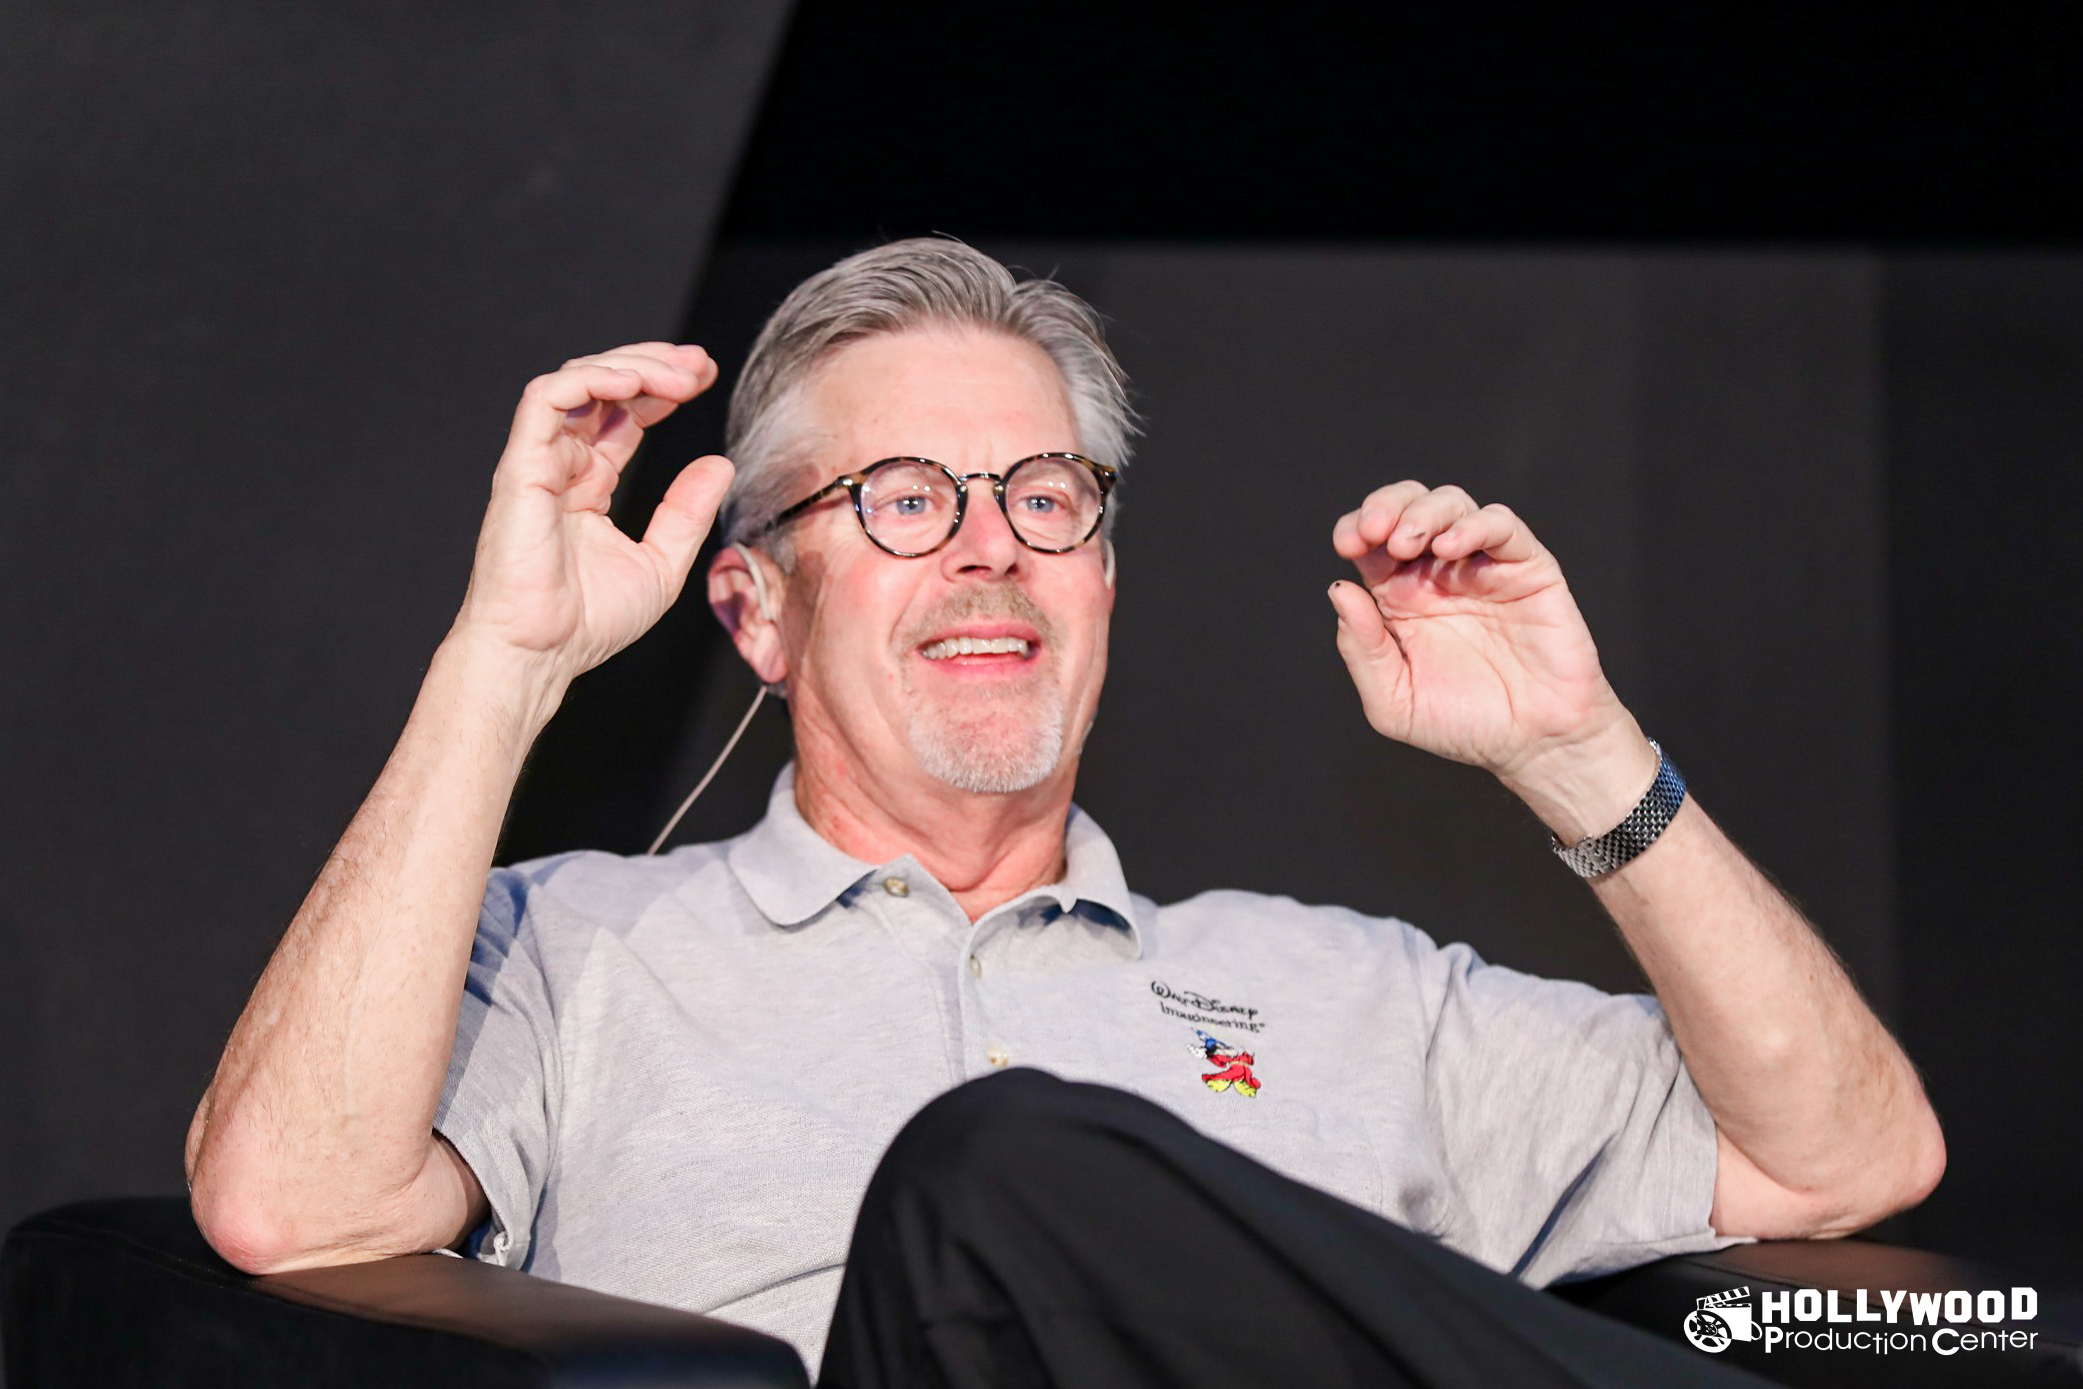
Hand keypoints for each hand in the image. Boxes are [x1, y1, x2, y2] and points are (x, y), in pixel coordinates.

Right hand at [452, 343, 734, 685]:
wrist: (540, 654)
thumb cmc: (587, 622)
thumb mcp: (660, 563)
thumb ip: (687, 512)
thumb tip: (720, 465)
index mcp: (588, 483)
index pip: (623, 414)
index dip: (662, 388)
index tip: (706, 377)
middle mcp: (561, 464)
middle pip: (602, 387)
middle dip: (654, 365)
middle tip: (700, 364)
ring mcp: (538, 461)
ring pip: (576, 380)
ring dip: (632, 366)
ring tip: (680, 374)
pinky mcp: (521, 465)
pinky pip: (546, 398)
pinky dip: (590, 380)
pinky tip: (634, 384)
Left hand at [1327, 482, 1651, 829]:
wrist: (1532, 745)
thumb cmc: (1462, 726)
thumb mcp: (1393, 699)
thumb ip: (1363, 648)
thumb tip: (1338, 588)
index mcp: (1399, 597)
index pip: (1370, 540)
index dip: (1355, 528)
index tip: (1347, 544)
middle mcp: (1438, 573)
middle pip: (1408, 506)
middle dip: (1386, 505)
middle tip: (1373, 531)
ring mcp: (1483, 567)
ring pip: (1452, 505)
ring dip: (1424, 512)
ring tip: (1407, 544)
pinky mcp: (1528, 569)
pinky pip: (1503, 527)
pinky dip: (1474, 525)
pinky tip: (1450, 548)